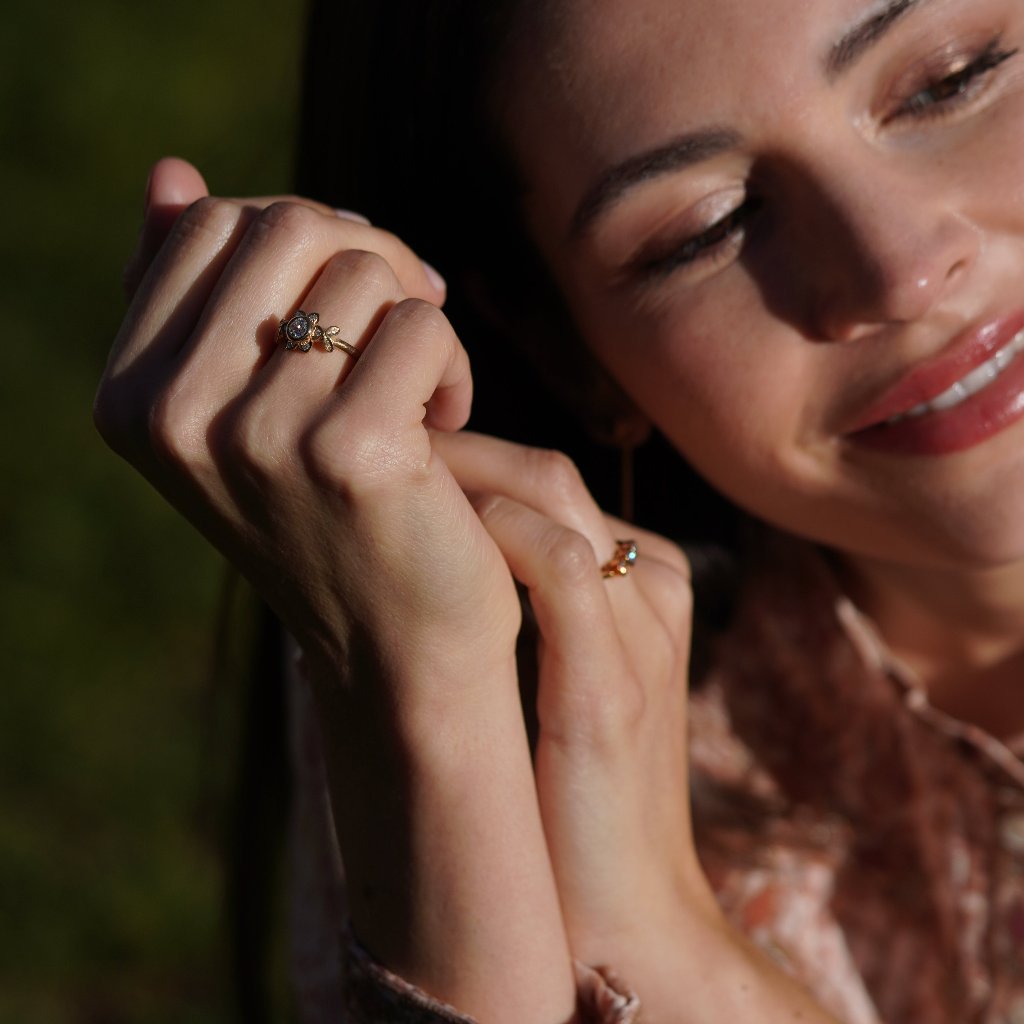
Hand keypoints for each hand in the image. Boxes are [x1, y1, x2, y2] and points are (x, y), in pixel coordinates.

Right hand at [97, 160, 576, 1022]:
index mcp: (132, 394)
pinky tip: (444, 430)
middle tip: (410, 322)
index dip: (308, 241)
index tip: (356, 298)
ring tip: (421, 398)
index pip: (214, 223)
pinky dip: (453, 366)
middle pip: (289, 225)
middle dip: (372, 259)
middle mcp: (172, 412)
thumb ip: (203, 296)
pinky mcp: (348, 452)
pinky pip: (422, 324)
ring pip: (365, 269)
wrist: (396, 649)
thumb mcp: (248, 410)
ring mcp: (255, 434)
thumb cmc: (333, 518)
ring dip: (416, 320)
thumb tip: (171, 175)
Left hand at [436, 428, 841, 1022]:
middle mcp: (657, 588)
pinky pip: (563, 564)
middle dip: (459, 456)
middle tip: (377, 463)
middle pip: (551, 475)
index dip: (470, 461)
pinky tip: (432, 541)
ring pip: (555, 497)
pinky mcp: (613, 686)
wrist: (627, 910)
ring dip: (464, 480)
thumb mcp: (560, 672)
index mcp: (650, 580)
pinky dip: (497, 535)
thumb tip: (433, 546)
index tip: (393, 469)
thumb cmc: (571, 786)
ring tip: (389, 492)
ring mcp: (643, 631)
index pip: (553, 481)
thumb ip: (526, 603)